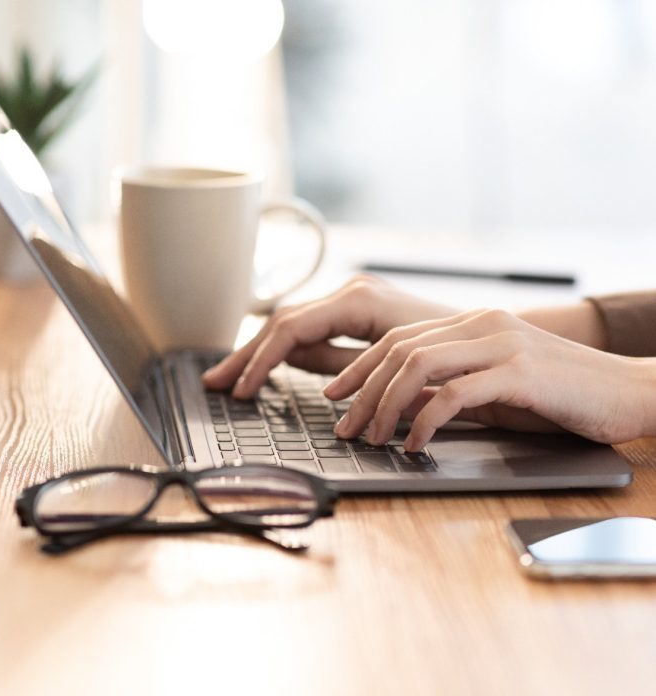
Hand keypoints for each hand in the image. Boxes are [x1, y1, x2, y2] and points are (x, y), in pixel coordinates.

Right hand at [202, 276, 458, 397]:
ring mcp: (354, 298)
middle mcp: (352, 291)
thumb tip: (290, 361)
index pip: (290, 329)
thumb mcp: (392, 366)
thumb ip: (337, 363)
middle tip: (216, 382)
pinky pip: (310, 327)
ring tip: (232, 377)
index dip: (259, 361)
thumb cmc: (452, 355)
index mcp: (358, 301)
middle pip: (283, 322)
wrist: (492, 340)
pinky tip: (267, 366)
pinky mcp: (357, 310)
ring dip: (260, 352)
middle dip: (248, 354)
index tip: (241, 391)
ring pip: (292, 323)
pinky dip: (285, 349)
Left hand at [324, 308, 655, 448]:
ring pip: (418, 366)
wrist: (628, 390)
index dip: (359, 366)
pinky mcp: (519, 371)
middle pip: (398, 350)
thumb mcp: (493, 388)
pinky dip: (425, 420)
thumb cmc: (559, 394)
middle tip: (342, 426)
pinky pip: (455, 393)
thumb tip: (399, 406)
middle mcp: (480, 324)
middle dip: (361, 390)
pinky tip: (413, 443)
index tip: (335, 394)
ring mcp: (500, 343)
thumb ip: (448, 389)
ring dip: (385, 406)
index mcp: (471, 323)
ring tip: (371, 438)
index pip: (398, 339)